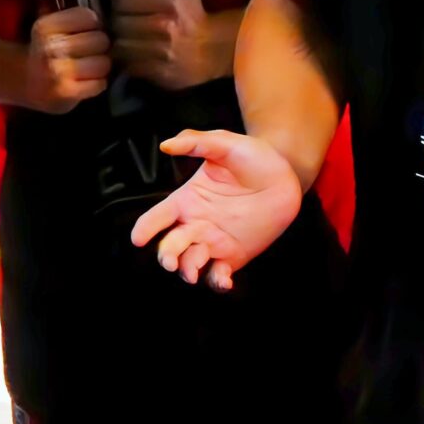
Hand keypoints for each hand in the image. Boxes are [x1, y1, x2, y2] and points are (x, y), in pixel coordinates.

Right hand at [22, 5, 110, 112]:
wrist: (23, 83)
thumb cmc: (45, 52)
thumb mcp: (49, 27)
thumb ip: (72, 18)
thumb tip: (102, 16)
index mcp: (46, 27)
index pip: (89, 17)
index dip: (94, 24)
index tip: (88, 31)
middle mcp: (50, 48)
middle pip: (100, 40)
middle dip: (100, 46)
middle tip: (91, 52)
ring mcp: (58, 72)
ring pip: (103, 63)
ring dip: (101, 66)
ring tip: (91, 67)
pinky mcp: (66, 93)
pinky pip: (100, 84)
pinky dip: (97, 83)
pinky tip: (87, 82)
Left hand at [111, 0, 224, 91]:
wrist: (217, 52)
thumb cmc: (198, 19)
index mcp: (169, 4)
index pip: (126, 1)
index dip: (122, 5)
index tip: (124, 9)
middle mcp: (164, 27)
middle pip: (121, 24)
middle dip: (118, 25)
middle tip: (120, 27)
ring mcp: (161, 52)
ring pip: (122, 46)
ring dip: (120, 45)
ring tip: (123, 43)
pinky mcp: (159, 73)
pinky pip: (131, 66)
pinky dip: (127, 63)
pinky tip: (132, 58)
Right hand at [129, 129, 303, 287]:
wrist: (285, 174)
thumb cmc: (252, 156)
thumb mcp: (224, 143)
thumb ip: (195, 142)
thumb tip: (166, 145)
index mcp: (187, 200)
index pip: (158, 217)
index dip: (145, 228)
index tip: (138, 238)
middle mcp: (195, 224)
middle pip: (170, 245)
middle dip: (166, 256)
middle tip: (170, 262)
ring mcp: (213, 242)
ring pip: (190, 263)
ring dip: (187, 270)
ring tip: (191, 273)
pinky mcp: (233, 256)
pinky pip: (218, 274)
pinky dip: (217, 282)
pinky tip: (223, 281)